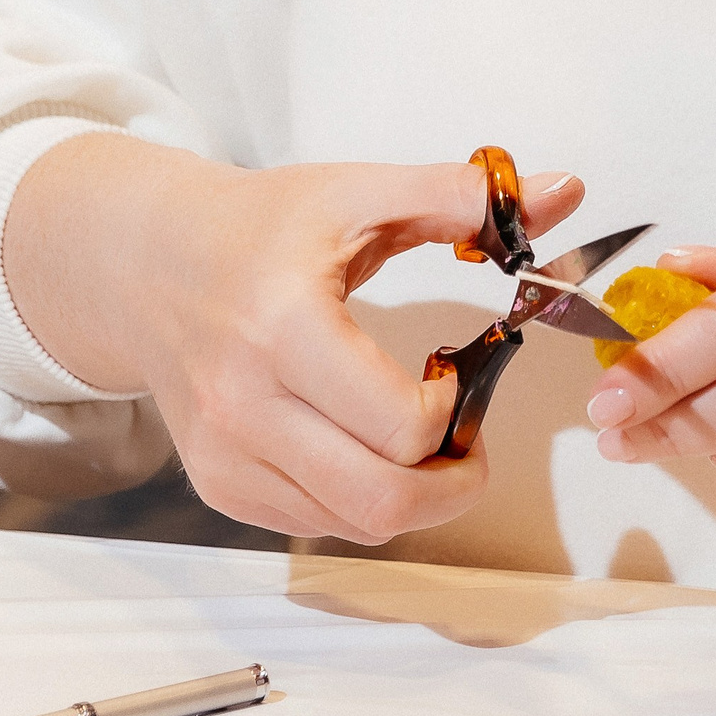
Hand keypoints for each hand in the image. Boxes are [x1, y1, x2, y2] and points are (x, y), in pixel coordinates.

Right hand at [3, 134, 582, 543]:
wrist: (150, 263)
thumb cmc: (263, 226)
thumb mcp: (363, 192)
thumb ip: (465, 196)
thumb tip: (564, 191)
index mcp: (284, 328)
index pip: (399, 426)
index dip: (456, 410)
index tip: (459, 369)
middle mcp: (244, 405)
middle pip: (382, 499)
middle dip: (454, 481)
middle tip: (471, 435)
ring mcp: (225, 457)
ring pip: (354, 523)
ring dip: (412, 494)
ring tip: (419, 433)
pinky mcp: (218, 486)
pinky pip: (315, 524)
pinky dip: (359, 500)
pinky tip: (364, 444)